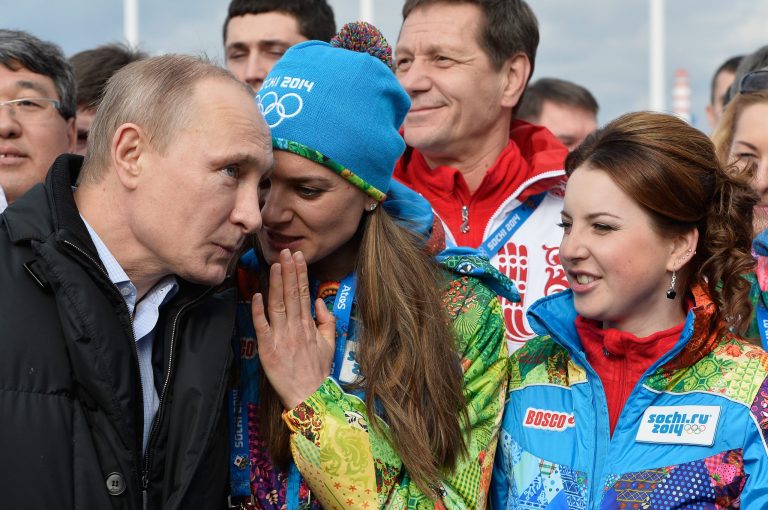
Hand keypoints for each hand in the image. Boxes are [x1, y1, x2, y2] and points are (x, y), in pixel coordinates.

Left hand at [252, 249, 335, 409]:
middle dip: (289, 271)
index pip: (304, 293)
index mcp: (309, 326)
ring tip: (275, 264)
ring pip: (278, 305)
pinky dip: (258, 311)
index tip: (298, 257)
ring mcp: (281, 338)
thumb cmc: (318, 372)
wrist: (309, 397)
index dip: (300, 274)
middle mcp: (296, 328)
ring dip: (276, 283)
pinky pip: (262, 326)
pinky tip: (257, 295)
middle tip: (287, 251)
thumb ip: (326, 320)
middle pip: (291, 294)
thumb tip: (318, 301)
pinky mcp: (267, 349)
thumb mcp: (329, 344)